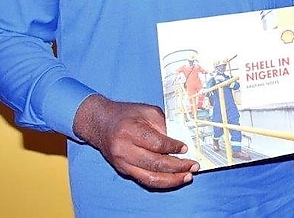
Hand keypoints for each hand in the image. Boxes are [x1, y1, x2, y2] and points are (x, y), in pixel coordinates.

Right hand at [72, 94, 196, 188]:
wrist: (100, 123)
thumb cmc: (126, 115)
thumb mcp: (147, 111)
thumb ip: (164, 125)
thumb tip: (181, 141)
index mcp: (130, 131)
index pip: (156, 144)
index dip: (174, 147)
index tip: (187, 148)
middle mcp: (123, 149)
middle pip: (154, 163)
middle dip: (177, 167)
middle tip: (194, 165)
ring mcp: (122, 163)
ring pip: (149, 177)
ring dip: (171, 179)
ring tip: (187, 176)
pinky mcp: (123, 170)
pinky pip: (144, 180)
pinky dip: (161, 181)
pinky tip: (174, 179)